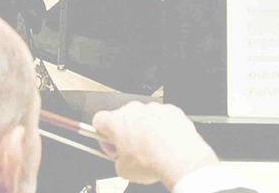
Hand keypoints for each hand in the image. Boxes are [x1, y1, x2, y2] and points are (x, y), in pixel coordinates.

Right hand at [92, 102, 217, 187]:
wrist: (179, 156)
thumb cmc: (152, 162)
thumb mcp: (123, 171)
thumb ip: (118, 160)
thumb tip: (123, 159)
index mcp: (117, 121)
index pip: (98, 120)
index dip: (102, 135)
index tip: (112, 146)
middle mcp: (134, 110)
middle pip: (123, 118)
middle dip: (125, 133)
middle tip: (132, 152)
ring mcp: (152, 107)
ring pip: (143, 117)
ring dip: (144, 130)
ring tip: (152, 150)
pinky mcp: (169, 110)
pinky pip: (161, 117)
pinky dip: (161, 128)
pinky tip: (165, 144)